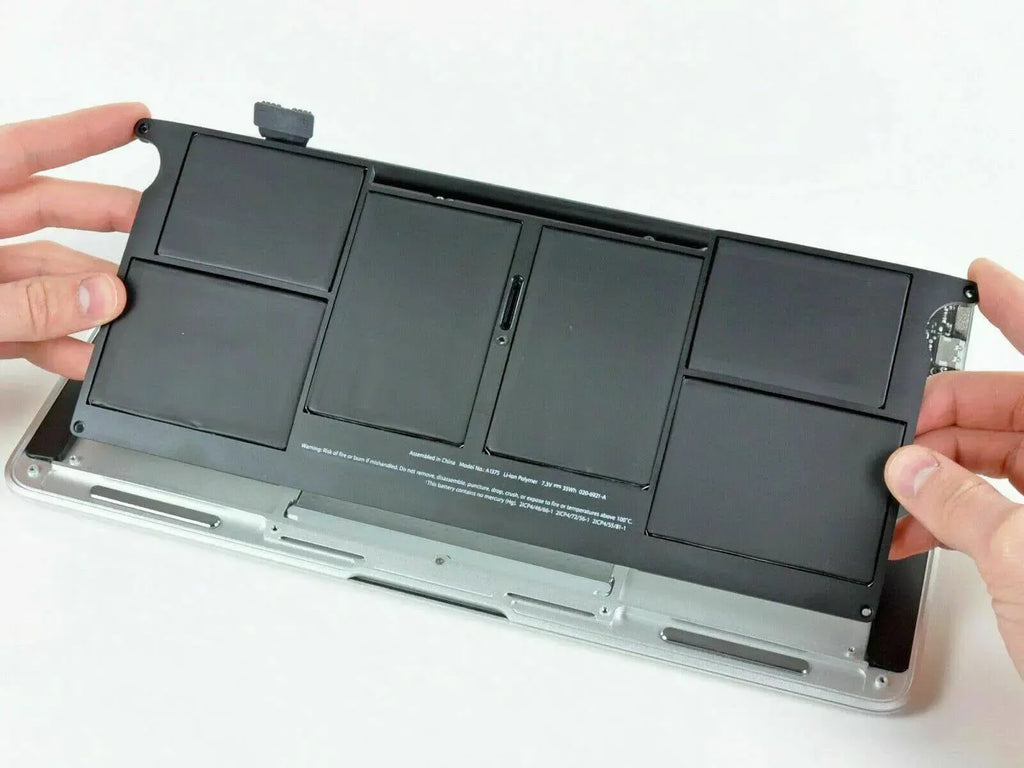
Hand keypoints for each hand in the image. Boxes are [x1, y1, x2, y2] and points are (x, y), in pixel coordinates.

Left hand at [0, 103, 147, 378]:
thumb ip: (27, 303)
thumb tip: (103, 296)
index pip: (24, 149)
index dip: (83, 130)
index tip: (137, 120)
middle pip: (50, 210)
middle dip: (111, 221)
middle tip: (161, 227)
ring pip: (45, 277)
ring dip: (89, 301)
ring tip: (130, 317)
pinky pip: (29, 325)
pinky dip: (59, 343)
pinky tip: (89, 357)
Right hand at [886, 258, 1023, 677]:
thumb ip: (958, 504)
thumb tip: (908, 467)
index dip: (1017, 305)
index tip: (977, 274)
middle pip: (1017, 408)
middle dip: (944, 420)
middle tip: (894, 443)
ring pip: (1002, 459)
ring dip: (941, 475)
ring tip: (896, 498)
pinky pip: (1001, 504)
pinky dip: (956, 513)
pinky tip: (918, 529)